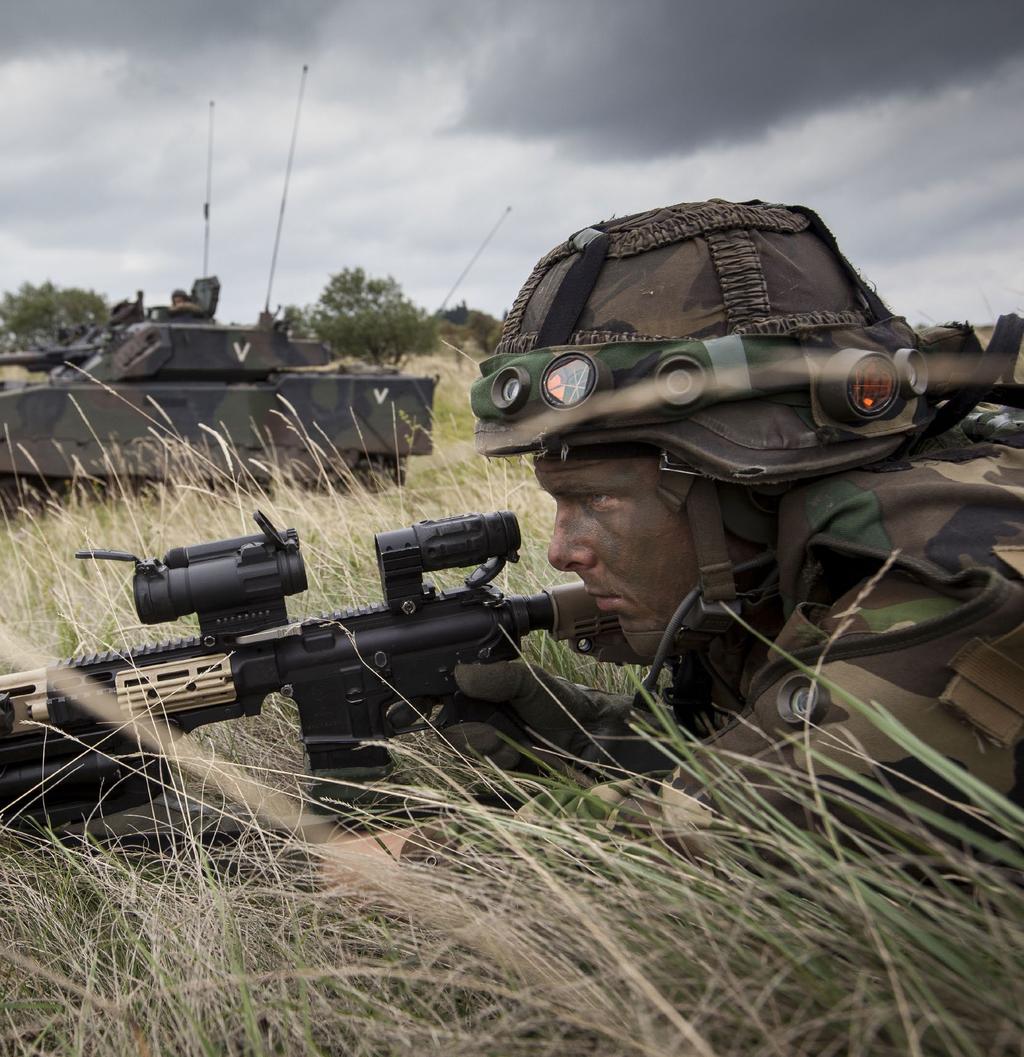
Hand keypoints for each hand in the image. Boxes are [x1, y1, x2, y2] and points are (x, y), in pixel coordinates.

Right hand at [450, 661, 672, 771]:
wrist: (595, 740)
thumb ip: (495, 677)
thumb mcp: (529, 682)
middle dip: (470, 733)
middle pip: (449, 727)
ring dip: (488, 748)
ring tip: (515, 744)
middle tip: (497, 734)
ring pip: (465, 748)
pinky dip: (501, 762)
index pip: (444, 695)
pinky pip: (485, 765)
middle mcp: (481, 713)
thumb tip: (459, 672)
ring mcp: (490, 739)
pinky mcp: (501, 764)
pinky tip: (520, 756)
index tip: (432, 707)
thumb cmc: (564, 704)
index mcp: (483, 688)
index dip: (433, 702)